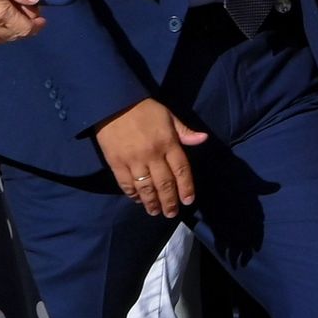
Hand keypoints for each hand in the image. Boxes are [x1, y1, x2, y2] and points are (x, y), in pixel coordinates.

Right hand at [94, 97, 206, 216]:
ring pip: (146, 188)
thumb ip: (185, 132)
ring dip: (152, 203)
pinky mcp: (116, 164)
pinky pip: (127, 185)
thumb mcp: (168, 116)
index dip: (186, 188)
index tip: (188, 201)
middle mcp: (153, 154)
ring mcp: (134, 160)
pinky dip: (133, 195)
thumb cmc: (144, 110)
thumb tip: (203, 139)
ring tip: (155, 212)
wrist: (113, 103)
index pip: (181, 170)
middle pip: (164, 184)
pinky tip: (139, 200)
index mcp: (168, 142)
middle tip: (171, 213)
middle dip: (169, 201)